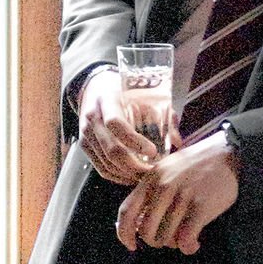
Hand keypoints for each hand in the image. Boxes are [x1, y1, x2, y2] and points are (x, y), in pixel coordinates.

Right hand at [77, 63, 162, 183]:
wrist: (94, 87)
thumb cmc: (122, 90)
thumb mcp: (142, 95)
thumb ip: (162, 115)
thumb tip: (177, 142)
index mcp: (107, 101)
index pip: (116, 124)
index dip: (134, 141)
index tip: (153, 151)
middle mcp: (92, 118)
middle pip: (112, 150)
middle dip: (135, 166)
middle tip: (153, 171)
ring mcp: (86, 134)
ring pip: (107, 164)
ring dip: (128, 174)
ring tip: (146, 175)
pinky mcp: (84, 146)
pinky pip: (102, 168)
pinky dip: (118, 176)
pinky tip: (132, 175)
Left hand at [116, 131, 241, 254]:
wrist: (227, 153)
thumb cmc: (195, 166)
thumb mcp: (165, 170)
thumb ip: (150, 192)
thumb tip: (138, 224)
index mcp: (150, 179)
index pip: (126, 211)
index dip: (124, 233)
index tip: (131, 245)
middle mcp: (163, 188)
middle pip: (145, 230)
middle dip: (155, 242)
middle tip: (168, 240)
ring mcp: (182, 196)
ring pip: (166, 237)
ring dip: (175, 244)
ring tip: (184, 238)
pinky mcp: (201, 206)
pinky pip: (186, 238)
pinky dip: (188, 247)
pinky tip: (195, 244)